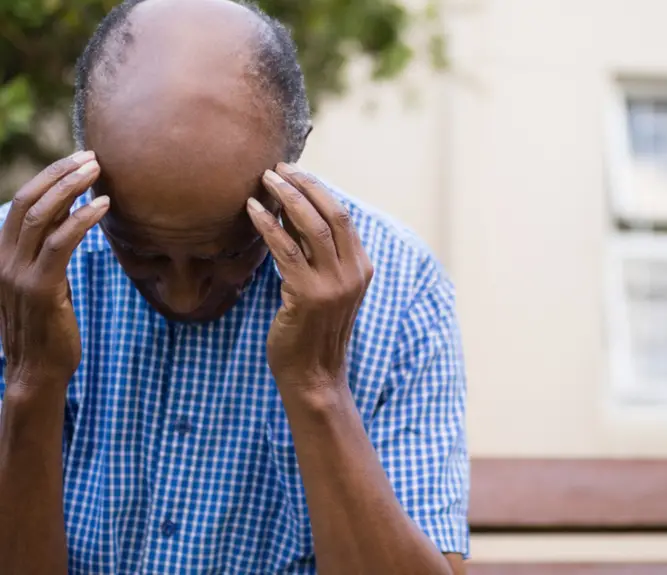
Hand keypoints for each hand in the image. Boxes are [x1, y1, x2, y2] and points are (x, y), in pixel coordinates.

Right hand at [0, 151, 108, 390]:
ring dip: (72, 187)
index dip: (48, 177)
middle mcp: (3, 260)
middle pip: (28, 200)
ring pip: (43, 216)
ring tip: (99, 171)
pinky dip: (83, 219)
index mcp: (1, 256)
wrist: (37, 371)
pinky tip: (104, 206)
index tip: (77, 160)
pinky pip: (61, 243)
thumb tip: (70, 223)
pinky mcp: (41, 288)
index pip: (21, 203)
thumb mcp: (43, 284)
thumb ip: (48, 255)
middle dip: (59, 173)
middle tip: (91, 156)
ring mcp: (18, 274)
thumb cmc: (47, 328)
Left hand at [246, 164, 372, 398]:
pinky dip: (268, 225)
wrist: (314, 376)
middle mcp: (353, 273)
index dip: (318, 189)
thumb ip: (320, 257)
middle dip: (304, 185)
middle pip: (332, 213)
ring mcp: (333, 285)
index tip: (294, 173)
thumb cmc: (313, 332)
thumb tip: (296, 216)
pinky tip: (252, 211)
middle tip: (277, 168)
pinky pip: (285, 249)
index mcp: (362, 268)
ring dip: (286, 198)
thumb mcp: (327, 289)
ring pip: (311, 226)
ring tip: (264, 180)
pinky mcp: (308, 295)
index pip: (343, 216)